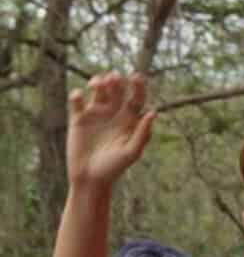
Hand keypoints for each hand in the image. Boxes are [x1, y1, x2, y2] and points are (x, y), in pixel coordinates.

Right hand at [67, 72, 155, 187]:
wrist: (90, 179)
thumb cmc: (114, 168)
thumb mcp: (131, 152)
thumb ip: (143, 134)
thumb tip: (153, 112)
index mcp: (130, 120)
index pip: (136, 98)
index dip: (137, 86)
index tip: (136, 77)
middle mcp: (114, 113)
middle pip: (116, 89)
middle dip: (115, 81)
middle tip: (114, 77)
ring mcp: (96, 114)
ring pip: (97, 90)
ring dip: (98, 81)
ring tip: (97, 84)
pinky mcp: (78, 118)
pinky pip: (77, 101)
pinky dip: (77, 95)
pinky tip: (80, 97)